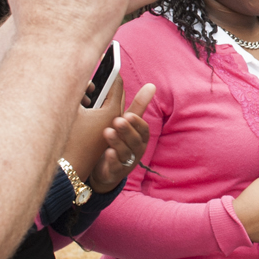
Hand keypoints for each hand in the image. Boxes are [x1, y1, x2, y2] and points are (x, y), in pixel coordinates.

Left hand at [77, 79, 154, 193]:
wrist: (106, 169)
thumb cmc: (119, 141)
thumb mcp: (128, 125)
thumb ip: (138, 107)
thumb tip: (152, 85)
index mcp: (140, 138)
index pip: (143, 131)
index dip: (137, 124)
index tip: (129, 115)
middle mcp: (136, 151)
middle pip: (134, 141)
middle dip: (127, 131)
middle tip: (117, 120)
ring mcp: (126, 163)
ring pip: (125, 154)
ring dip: (117, 142)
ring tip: (108, 132)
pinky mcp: (115, 173)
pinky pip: (116, 168)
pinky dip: (112, 160)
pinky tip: (107, 152)